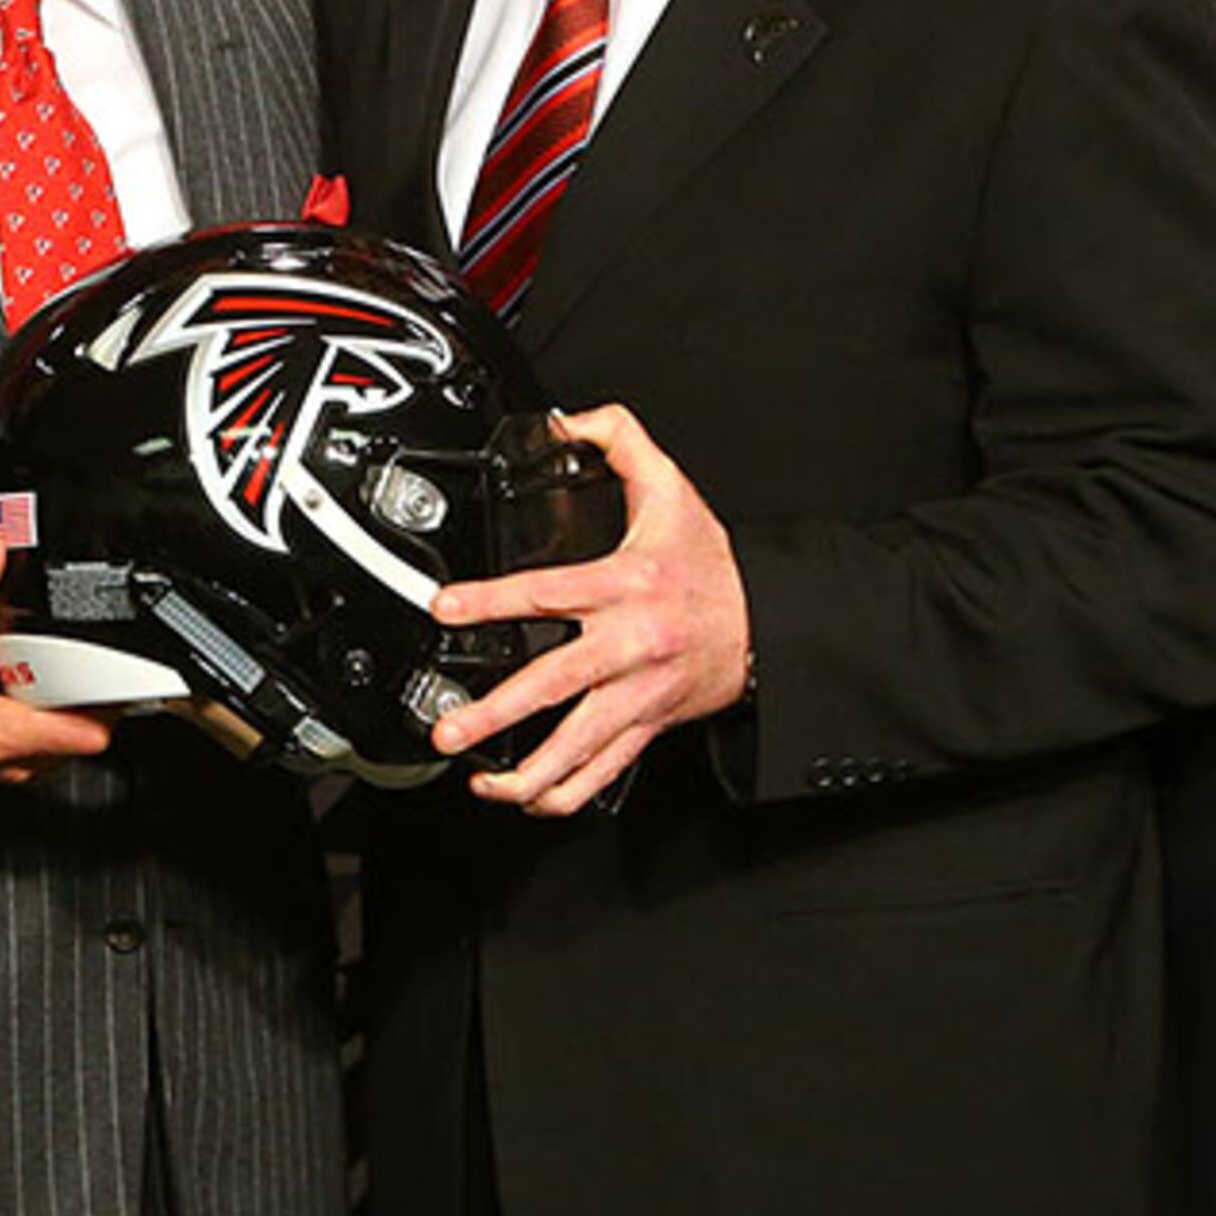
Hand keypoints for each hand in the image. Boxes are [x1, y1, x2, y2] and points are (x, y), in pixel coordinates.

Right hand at [0, 532, 112, 785]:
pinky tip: (28, 681)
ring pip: (71, 730)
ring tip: (37, 666)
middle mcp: (12, 761)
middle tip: (58, 652)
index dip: (106, 694)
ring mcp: (14, 764)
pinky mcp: (11, 759)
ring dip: (65, 695)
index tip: (107, 665)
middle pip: (87, 724)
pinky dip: (48, 704)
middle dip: (81, 683)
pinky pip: (52, 733)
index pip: (89, 730)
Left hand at [424, 403, 749, 817]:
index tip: (444, 608)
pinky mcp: (646, 727)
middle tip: (449, 726)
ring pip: (577, 748)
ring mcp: (637, 695)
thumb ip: (621, 440)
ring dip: (523, 773)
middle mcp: (629, 646)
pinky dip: (560, 794)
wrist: (770, 623)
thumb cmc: (715, 566)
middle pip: (553, 685)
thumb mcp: (672, 488)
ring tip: (478, 779)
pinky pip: (601, 774)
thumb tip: (572, 420)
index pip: (547, 593)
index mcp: (627, 586)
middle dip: (495, 713)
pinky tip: (521, 795)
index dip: (490, 600)